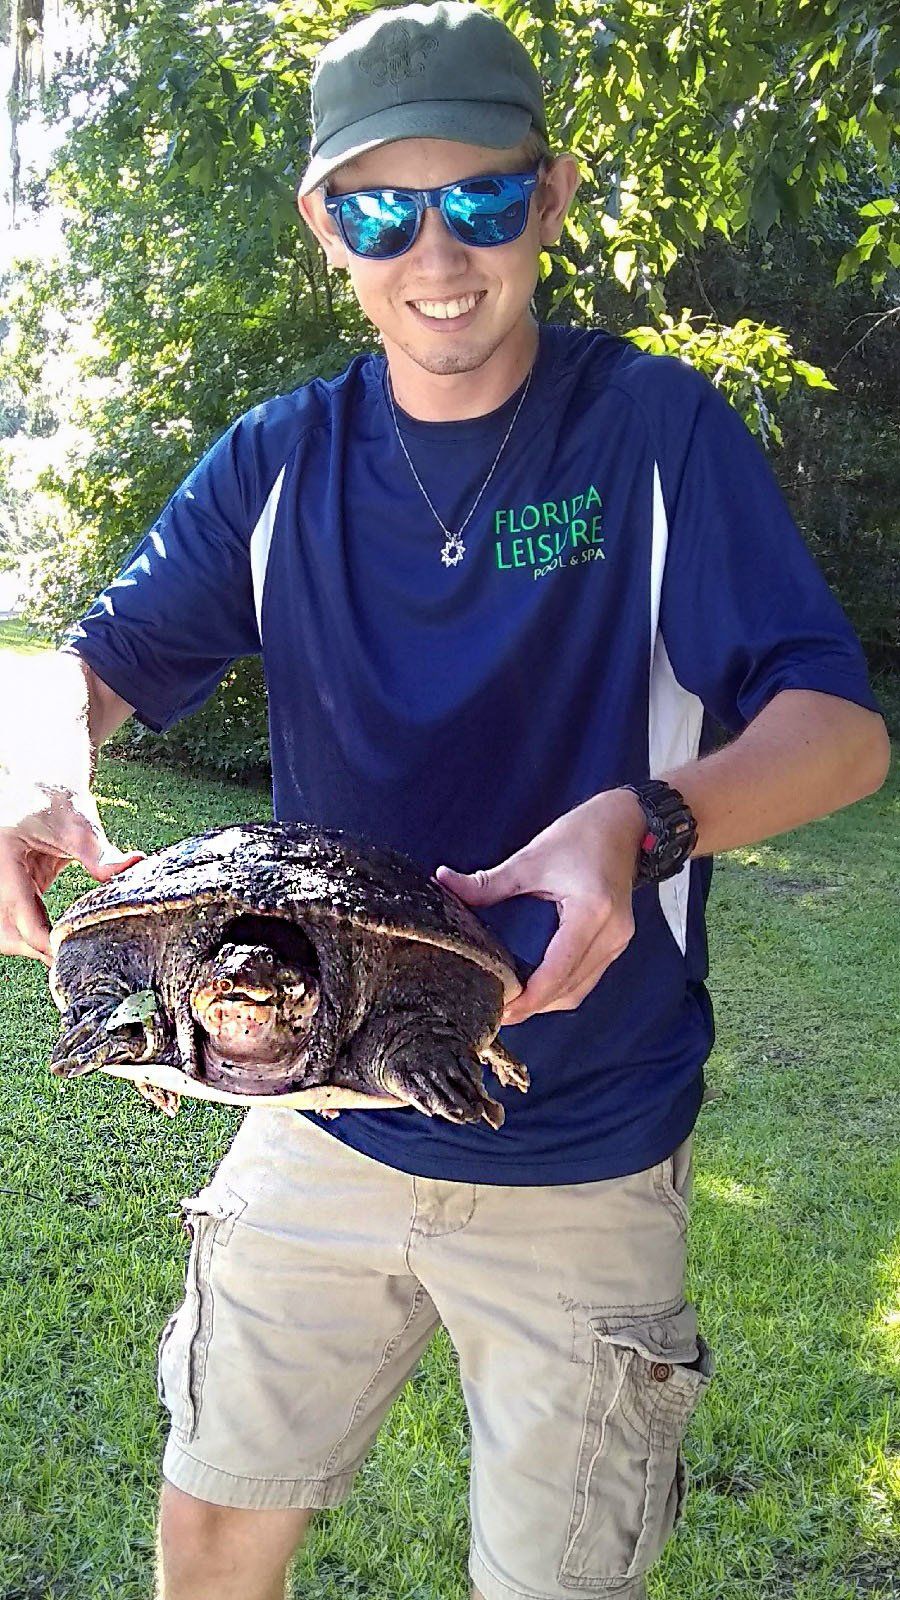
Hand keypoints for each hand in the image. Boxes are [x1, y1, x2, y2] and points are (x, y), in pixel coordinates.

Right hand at [0, 782, 142, 965]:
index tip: (66, 954)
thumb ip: (100, 853)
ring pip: (1, 930)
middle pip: (2, 930)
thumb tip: (133, 866)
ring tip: (63, 954)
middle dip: (32, 948)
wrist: (41, 780)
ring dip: (27, 944)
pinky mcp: (9, 887)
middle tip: (67, 962)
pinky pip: (12, 920)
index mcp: (3, 854)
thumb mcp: (80, 823)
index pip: (20, 910)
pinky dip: (30, 934)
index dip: (42, 939)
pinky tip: (56, 943)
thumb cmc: (58, 796)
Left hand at [436, 790, 644, 1024]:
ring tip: (513, 1005)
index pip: (559, 969)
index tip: (503, 1009)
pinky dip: (562, 988)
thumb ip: (489, 881)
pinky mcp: (616, 941)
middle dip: (535, 1006)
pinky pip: (588, 977)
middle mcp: (611, 933)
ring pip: (581, 989)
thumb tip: (445, 882)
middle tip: (499, 1013)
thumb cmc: (583, 835)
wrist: (626, 825)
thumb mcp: (531, 858)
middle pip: (570, 988)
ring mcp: (618, 940)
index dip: (531, 997)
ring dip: (548, 1002)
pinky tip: (536, 988)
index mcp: (591, 911)